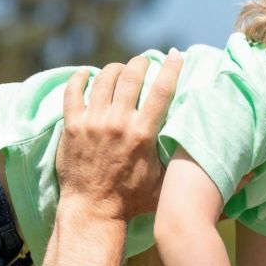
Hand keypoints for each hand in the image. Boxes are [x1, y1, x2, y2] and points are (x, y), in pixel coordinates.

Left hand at [55, 51, 183, 223]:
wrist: (93, 211)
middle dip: (140, 63)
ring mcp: (93, 122)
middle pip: (131, 76)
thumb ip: (174, 159)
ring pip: (104, 79)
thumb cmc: (131, 201)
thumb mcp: (162, 181)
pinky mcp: (72, 126)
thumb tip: (193, 145)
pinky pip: (73, 91)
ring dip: (114, 69)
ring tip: (119, 70)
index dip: (170, 68)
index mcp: (142, 134)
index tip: (173, 54)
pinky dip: (80, 78)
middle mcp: (118, 123)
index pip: (161, 91)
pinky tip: (86, 75)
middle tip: (143, 62)